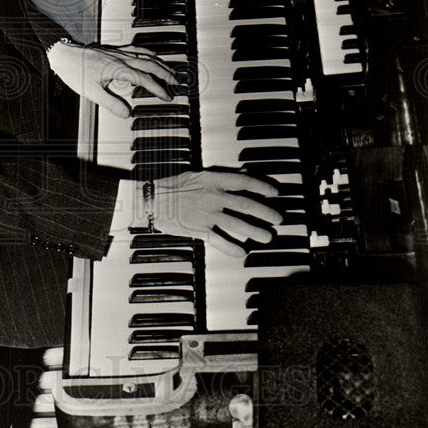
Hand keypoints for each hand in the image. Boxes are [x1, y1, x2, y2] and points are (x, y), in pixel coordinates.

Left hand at [47, 42, 177, 116]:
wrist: (63, 54)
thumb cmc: (75, 71)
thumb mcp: (91, 92)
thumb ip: (111, 103)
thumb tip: (127, 113)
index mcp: (118, 68)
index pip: (144, 79)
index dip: (158, 89)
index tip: (167, 97)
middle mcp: (121, 58)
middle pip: (150, 65)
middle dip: (166, 75)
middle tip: (177, 84)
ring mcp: (118, 52)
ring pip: (145, 56)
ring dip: (160, 63)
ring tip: (170, 71)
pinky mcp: (114, 49)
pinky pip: (136, 49)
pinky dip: (148, 53)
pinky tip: (152, 56)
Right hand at [153, 171, 281, 257]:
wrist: (150, 200)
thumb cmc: (170, 186)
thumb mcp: (196, 175)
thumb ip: (218, 178)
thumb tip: (239, 176)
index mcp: (212, 180)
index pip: (244, 182)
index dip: (262, 187)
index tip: (274, 192)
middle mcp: (213, 197)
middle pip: (246, 205)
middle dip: (266, 212)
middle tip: (277, 218)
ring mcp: (207, 214)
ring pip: (237, 224)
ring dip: (255, 231)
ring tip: (267, 236)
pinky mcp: (199, 230)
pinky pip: (220, 240)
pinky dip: (232, 247)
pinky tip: (242, 252)